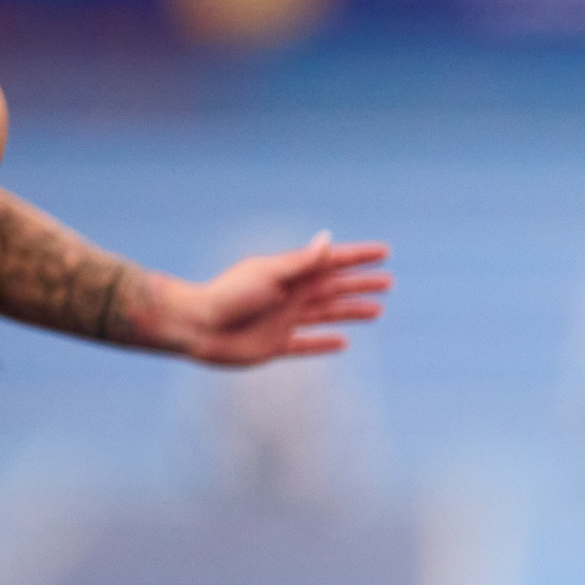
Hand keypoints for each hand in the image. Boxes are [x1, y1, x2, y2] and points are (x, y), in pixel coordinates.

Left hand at [149, 233, 391, 364]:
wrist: (195, 326)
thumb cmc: (229, 296)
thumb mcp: (269, 274)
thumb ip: (302, 261)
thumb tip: (328, 240)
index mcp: (291, 274)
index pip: (333, 262)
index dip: (359, 257)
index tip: (384, 252)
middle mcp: (290, 295)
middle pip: (334, 288)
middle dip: (361, 284)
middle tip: (388, 282)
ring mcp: (284, 320)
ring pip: (327, 314)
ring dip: (351, 312)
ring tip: (377, 311)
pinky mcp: (275, 344)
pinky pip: (307, 343)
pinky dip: (324, 343)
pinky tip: (343, 343)